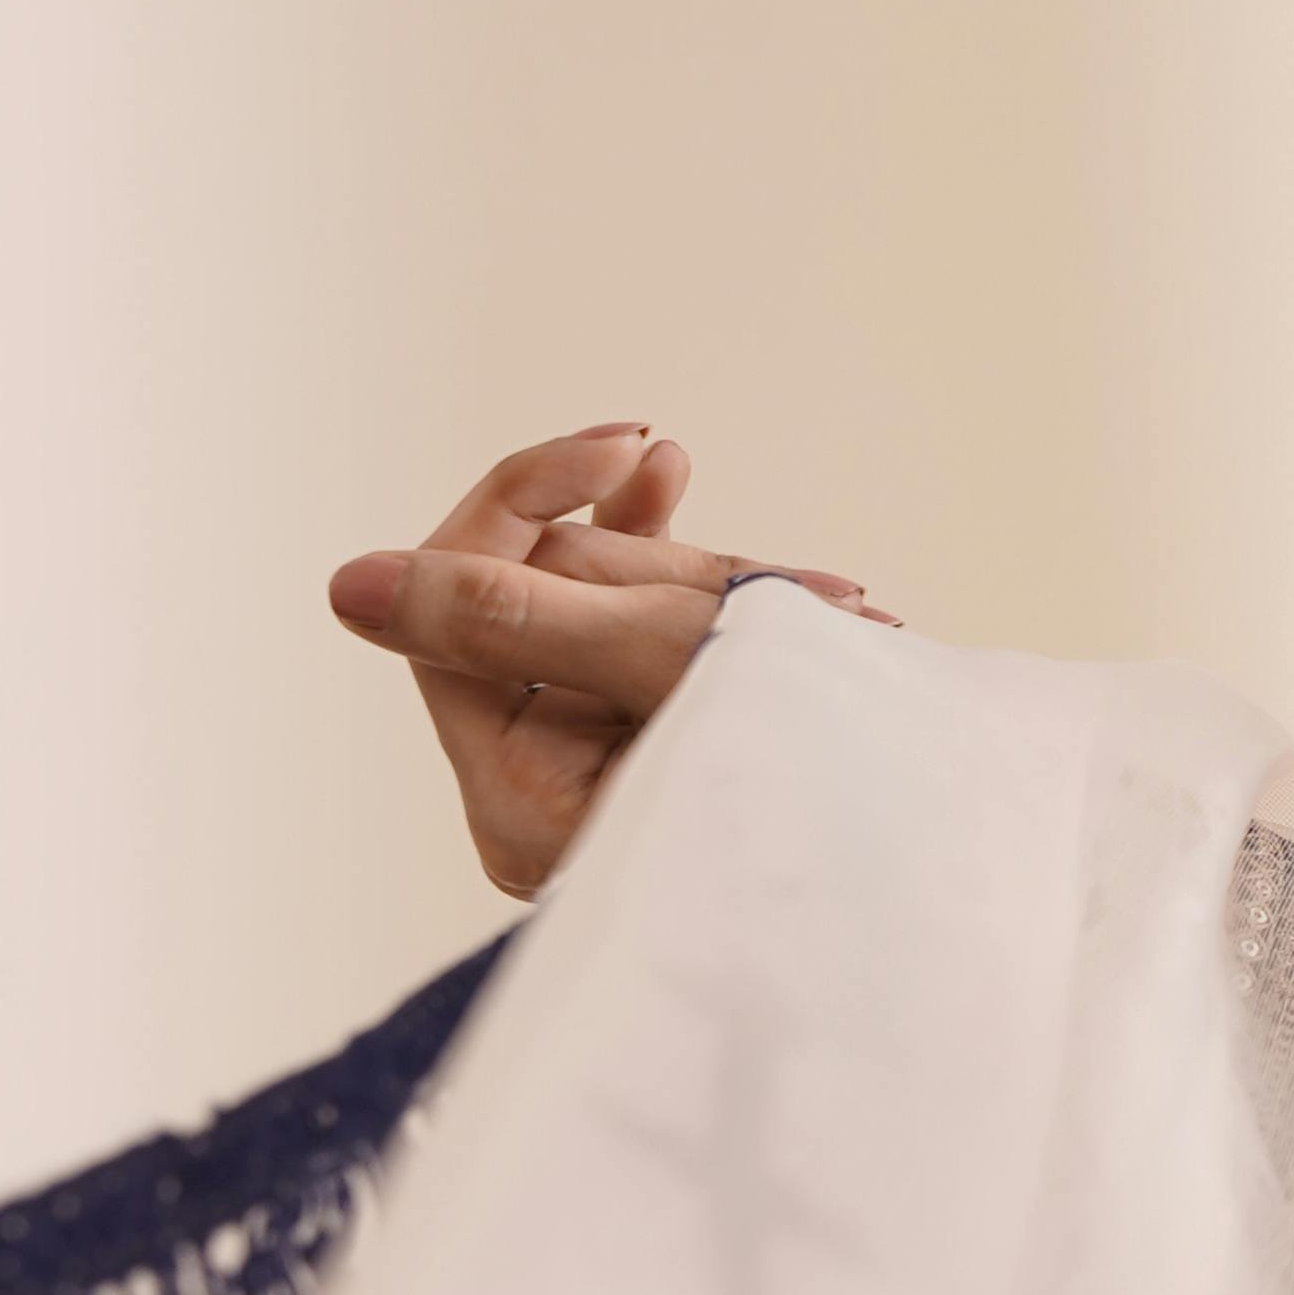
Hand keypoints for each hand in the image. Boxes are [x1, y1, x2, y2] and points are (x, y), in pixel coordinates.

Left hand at [327, 422, 889, 897]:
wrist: (945, 846)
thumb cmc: (804, 767)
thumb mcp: (653, 662)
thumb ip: (504, 613)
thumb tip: (348, 584)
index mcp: (517, 798)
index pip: (458, 612)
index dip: (528, 507)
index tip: (631, 448)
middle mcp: (545, 802)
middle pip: (536, 614)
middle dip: (636, 552)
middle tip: (710, 505)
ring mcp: (604, 787)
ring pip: (606, 623)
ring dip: (689, 575)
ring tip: (804, 583)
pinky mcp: (663, 762)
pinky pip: (653, 658)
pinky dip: (708, 608)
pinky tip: (780, 576)